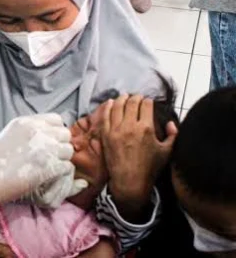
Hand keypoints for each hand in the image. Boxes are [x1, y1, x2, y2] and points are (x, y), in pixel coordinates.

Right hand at [0, 114, 85, 230]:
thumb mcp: (10, 135)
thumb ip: (31, 131)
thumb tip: (52, 136)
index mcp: (26, 122)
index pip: (57, 120)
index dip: (55, 132)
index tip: (49, 143)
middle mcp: (37, 130)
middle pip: (65, 134)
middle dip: (60, 146)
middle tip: (48, 159)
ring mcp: (44, 147)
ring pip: (68, 151)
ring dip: (60, 160)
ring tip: (45, 168)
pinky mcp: (48, 165)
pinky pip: (66, 167)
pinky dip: (59, 173)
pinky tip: (45, 176)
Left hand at [101, 95, 177, 220]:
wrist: (129, 181)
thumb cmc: (149, 168)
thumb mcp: (167, 152)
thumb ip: (173, 136)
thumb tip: (172, 124)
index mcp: (146, 128)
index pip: (146, 105)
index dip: (148, 101)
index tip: (148, 101)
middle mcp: (130, 126)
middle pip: (131, 103)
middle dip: (135, 97)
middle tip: (137, 97)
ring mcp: (116, 129)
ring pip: (117, 106)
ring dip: (121, 99)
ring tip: (124, 96)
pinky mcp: (105, 134)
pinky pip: (105, 115)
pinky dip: (108, 106)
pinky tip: (110, 103)